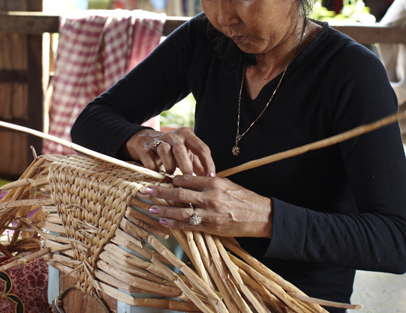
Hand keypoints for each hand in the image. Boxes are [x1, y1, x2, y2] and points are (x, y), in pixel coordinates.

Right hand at [125, 128, 214, 175]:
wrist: (148, 140)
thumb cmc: (174, 151)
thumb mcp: (188, 154)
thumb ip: (199, 165)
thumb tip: (211, 180)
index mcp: (188, 135)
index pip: (201, 148)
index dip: (208, 164)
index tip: (211, 178)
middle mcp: (173, 136)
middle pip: (181, 149)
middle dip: (186, 165)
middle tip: (189, 178)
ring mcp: (158, 140)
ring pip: (164, 150)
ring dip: (169, 165)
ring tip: (171, 173)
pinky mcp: (145, 148)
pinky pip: (148, 156)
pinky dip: (152, 166)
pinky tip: (157, 173)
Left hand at [140, 174, 272, 237]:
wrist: (260, 215)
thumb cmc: (243, 198)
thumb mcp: (226, 184)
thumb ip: (207, 182)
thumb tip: (187, 180)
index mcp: (213, 182)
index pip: (186, 179)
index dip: (171, 180)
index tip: (160, 180)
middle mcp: (210, 197)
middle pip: (179, 194)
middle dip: (160, 192)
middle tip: (145, 190)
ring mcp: (210, 213)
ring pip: (181, 211)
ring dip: (164, 209)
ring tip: (150, 207)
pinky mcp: (211, 227)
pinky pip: (189, 225)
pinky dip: (175, 223)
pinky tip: (164, 221)